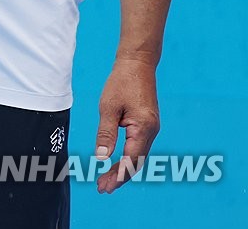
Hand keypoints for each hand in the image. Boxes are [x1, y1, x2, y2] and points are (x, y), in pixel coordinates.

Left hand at [94, 57, 160, 192]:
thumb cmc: (121, 82)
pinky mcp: (147, 124)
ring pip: (138, 156)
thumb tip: (102, 157)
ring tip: (105, 179)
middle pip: (136, 162)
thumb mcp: (108, 107)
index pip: (131, 160)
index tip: (105, 186)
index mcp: (144, 128)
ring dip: (123, 169)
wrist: (137, 64)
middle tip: (101, 188)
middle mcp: (151, 131)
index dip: (118, 175)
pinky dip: (127, 158)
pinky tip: (116, 163)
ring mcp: (151, 128)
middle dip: (119, 177)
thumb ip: (106, 133)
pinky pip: (138, 147)